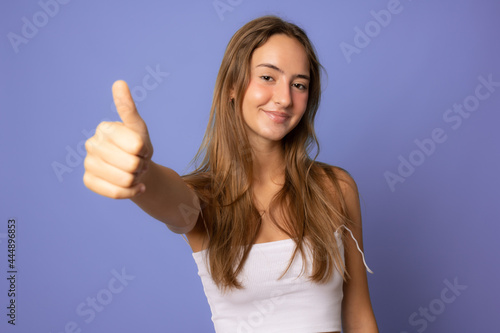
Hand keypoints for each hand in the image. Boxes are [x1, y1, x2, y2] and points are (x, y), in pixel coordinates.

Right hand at [83, 80, 153, 198]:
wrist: (136, 169)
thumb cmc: (138, 147)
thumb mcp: (139, 128)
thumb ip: (128, 108)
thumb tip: (119, 82)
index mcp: (105, 128)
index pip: (136, 146)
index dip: (144, 151)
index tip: (141, 148)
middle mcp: (92, 144)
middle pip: (131, 164)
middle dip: (141, 166)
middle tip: (138, 162)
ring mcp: (88, 163)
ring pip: (124, 179)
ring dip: (136, 179)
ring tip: (133, 172)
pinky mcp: (88, 180)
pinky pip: (116, 192)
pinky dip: (130, 192)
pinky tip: (134, 186)